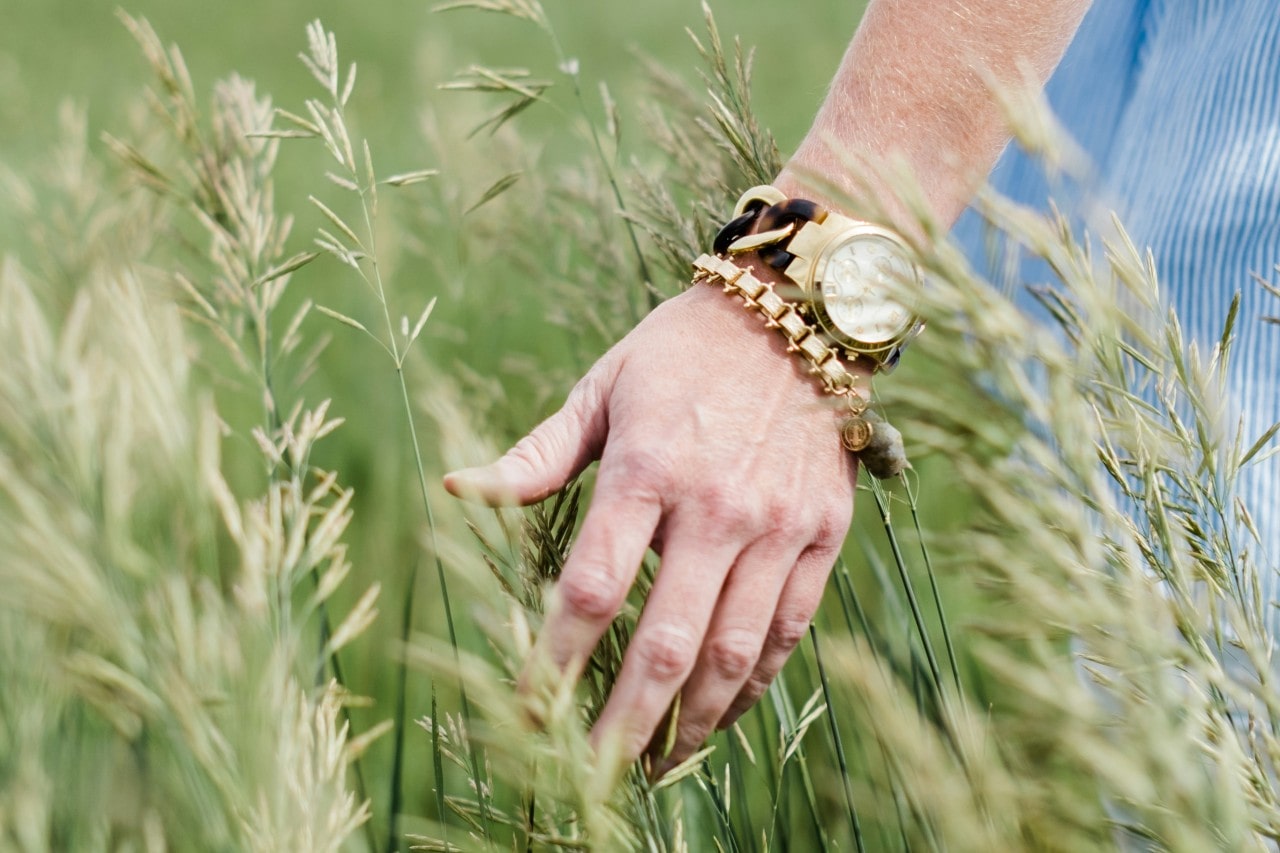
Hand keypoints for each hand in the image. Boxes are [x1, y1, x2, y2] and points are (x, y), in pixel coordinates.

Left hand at [444, 275, 860, 774]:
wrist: (797, 315)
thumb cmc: (681, 352)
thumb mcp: (601, 387)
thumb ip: (536, 453)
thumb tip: (457, 490)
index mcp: (648, 467)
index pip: (591, 589)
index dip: (554, 662)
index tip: (528, 713)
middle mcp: (717, 506)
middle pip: (665, 643)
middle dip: (622, 723)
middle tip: (590, 776)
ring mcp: (778, 526)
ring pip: (733, 653)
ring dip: (690, 722)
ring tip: (655, 763)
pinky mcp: (823, 535)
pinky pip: (787, 631)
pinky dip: (752, 685)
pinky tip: (719, 714)